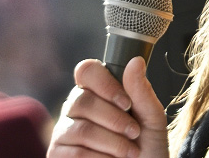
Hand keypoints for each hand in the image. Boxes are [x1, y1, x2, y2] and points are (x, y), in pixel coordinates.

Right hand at [47, 57, 169, 157]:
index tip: (127, 103)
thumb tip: (135, 61)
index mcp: (96, 91)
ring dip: (113, 143)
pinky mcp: (57, 154)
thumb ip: (141, 92)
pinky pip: (75, 153)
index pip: (87, 71)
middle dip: (115, 120)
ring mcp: (64, 131)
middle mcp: (75, 107)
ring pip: (82, 130)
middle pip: (84, 101)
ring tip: (130, 152)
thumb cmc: (146, 148)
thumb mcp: (151, 120)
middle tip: (134, 133)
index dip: (105, 84)